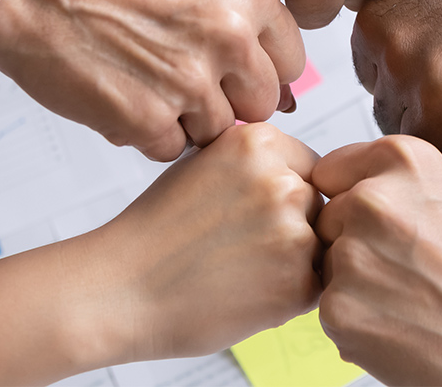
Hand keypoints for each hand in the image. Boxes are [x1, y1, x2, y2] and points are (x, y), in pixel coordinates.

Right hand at [0, 0, 303, 161]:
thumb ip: (245, 30)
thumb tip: (290, 96)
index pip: (289, 62)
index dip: (251, 71)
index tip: (217, 61)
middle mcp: (231, 33)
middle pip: (262, 105)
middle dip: (225, 101)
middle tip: (175, 75)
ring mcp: (191, 79)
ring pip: (218, 133)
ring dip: (183, 120)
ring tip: (140, 78)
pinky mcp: (150, 119)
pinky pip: (172, 150)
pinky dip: (146, 134)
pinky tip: (119, 93)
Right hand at [74, 123, 324, 362]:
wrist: (119, 291)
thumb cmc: (155, 233)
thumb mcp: (203, 166)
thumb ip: (257, 163)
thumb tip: (309, 173)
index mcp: (260, 144)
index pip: (310, 167)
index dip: (284, 196)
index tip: (251, 216)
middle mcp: (284, 182)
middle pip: (319, 207)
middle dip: (292, 228)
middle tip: (238, 249)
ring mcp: (295, 235)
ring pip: (321, 248)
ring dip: (293, 263)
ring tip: (237, 272)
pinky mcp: (298, 285)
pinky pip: (314, 287)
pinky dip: (286, 296)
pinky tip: (241, 293)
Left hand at [312, 136, 441, 385]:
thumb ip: (385, 185)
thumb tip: (330, 194)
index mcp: (401, 159)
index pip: (331, 174)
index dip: (354, 205)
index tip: (386, 227)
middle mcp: (370, 197)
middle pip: (326, 223)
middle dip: (352, 246)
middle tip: (407, 270)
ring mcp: (351, 253)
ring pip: (327, 268)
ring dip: (354, 287)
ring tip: (408, 299)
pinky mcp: (339, 306)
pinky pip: (329, 311)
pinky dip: (356, 324)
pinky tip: (399, 325)